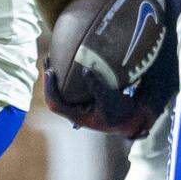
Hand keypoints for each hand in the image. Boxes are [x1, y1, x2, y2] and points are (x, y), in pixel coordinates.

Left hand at [43, 69, 157, 139]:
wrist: (133, 119)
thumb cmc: (121, 112)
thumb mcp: (109, 98)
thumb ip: (96, 85)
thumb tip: (84, 69)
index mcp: (77, 116)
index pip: (55, 104)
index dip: (49, 88)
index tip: (49, 71)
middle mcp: (75, 112)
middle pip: (54, 97)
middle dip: (48, 80)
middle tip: (47, 61)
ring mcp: (80, 107)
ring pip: (62, 92)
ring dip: (56, 78)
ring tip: (53, 59)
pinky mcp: (86, 101)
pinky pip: (72, 89)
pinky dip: (68, 77)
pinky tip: (69, 64)